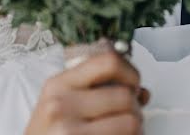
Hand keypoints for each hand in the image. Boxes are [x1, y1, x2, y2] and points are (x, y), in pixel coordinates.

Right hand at [25, 52, 148, 134]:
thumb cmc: (48, 134)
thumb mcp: (59, 102)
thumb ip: (93, 87)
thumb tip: (141, 90)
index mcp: (58, 84)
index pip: (108, 62)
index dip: (130, 72)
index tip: (133, 84)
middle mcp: (61, 105)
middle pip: (125, 95)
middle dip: (135, 107)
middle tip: (128, 115)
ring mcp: (69, 131)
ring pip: (131, 121)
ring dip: (135, 128)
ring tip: (121, 131)